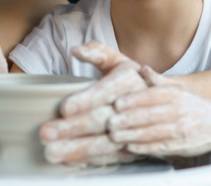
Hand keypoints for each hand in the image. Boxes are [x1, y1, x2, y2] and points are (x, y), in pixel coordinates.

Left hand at [40, 41, 146, 164]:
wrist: (163, 102)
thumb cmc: (131, 79)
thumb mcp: (118, 61)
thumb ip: (98, 52)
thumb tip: (76, 50)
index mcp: (130, 80)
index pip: (105, 91)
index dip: (85, 100)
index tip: (64, 108)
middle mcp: (136, 106)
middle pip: (102, 120)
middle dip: (73, 128)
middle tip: (47, 133)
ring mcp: (137, 129)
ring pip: (107, 143)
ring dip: (78, 149)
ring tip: (52, 152)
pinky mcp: (136, 148)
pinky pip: (113, 157)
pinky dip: (91, 160)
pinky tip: (71, 161)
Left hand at [108, 65, 210, 156]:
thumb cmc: (193, 103)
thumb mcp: (179, 87)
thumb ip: (159, 81)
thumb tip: (143, 69)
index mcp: (176, 94)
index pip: (152, 96)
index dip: (134, 100)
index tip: (116, 103)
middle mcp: (179, 111)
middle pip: (150, 115)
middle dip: (128, 119)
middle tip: (109, 121)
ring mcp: (182, 130)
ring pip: (154, 133)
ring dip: (132, 135)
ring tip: (114, 135)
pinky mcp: (183, 146)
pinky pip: (162, 147)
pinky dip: (145, 148)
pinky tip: (131, 146)